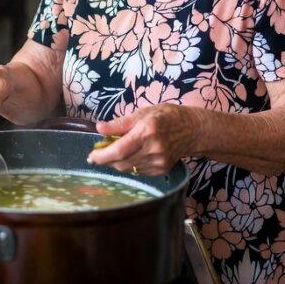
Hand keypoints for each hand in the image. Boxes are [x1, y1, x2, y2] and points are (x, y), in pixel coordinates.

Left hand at [86, 104, 201, 175]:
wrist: (193, 130)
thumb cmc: (166, 116)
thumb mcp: (143, 112)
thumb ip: (120, 123)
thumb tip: (99, 128)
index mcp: (147, 131)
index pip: (118, 150)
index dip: (102, 155)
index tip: (91, 155)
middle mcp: (153, 149)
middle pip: (121, 162)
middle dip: (106, 160)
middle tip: (98, 153)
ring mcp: (159, 162)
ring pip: (128, 168)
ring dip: (116, 162)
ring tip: (114, 152)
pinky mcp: (162, 170)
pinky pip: (138, 171)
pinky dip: (130, 164)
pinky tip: (131, 155)